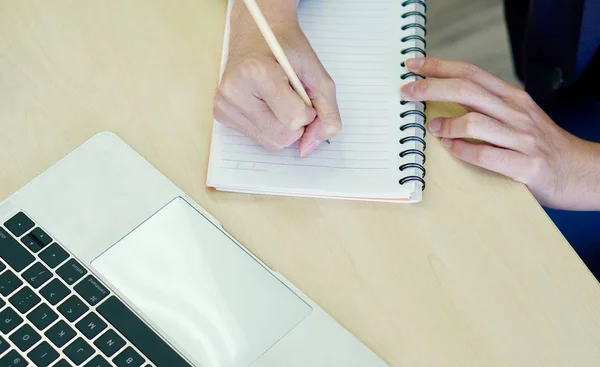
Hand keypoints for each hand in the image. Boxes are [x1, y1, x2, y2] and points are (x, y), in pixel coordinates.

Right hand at [213, 1, 341, 155]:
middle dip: (297, 123)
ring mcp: (224, 103)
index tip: (302, 92)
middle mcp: (235, 90)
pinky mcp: (220, 113)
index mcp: (257, 72)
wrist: (258, 32)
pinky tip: (264, 104)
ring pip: (271, 143)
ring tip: (278, 100)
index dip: (308, 111)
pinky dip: (269, 127)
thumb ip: (327, 111)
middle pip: (282, 137)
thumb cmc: (287, 49)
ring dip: (284, 127)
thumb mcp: (317, 74)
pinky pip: (258, 139)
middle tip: (291, 97)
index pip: (295, 120)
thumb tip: (308, 148)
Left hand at [401, 57, 599, 209]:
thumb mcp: (517, 118)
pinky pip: (486, 155)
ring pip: (475, 121)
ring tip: (431, 128)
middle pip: (467, 90)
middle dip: (432, 88)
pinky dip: (462, 151)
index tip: (415, 66)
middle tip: (408, 91)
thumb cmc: (541, 146)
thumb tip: (442, 105)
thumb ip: (486, 109)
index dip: (440, 67)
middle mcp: (516, 113)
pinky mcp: (525, 165)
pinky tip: (450, 148)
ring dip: (446, 123)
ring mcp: (522, 138)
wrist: (582, 171)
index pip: (471, 73)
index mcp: (512, 98)